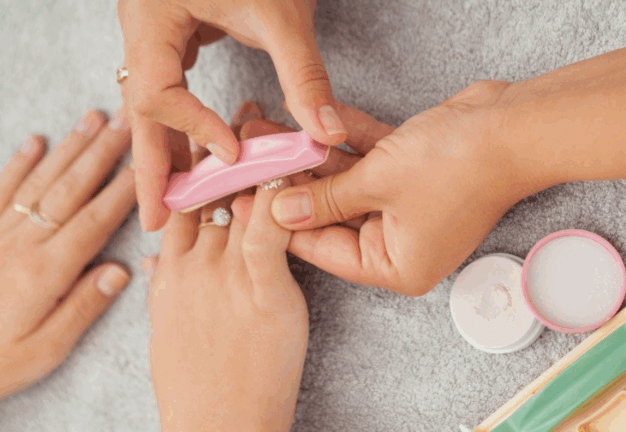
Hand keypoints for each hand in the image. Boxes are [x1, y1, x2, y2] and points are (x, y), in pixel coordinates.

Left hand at [0, 109, 134, 397]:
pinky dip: (18, 164)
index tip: (149, 164)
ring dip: (69, 148)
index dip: (125, 190)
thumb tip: (121, 271)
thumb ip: (83, 308)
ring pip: (40, 182)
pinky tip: (36, 142)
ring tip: (93, 119)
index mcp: (45, 272)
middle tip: (127, 122)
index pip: (95, 221)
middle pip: (70, 189)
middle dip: (103, 153)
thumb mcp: (45, 350)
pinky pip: (0, 191)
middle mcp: (22, 244)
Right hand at [117, 0, 347, 230]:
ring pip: (152, 103)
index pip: (159, 92)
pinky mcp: (174, 32)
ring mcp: (154, 30)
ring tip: (177, 201)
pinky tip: (198, 154)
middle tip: (158, 221)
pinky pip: (169, 88)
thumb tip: (325, 135)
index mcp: (151, 17)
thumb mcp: (283, 14)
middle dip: (151, 167)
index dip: (194, 130)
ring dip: (166, 150)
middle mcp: (142, 26)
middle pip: (140, 110)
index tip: (232, 158)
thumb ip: (304, 76)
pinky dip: (183, 124)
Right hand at [145, 103, 309, 431]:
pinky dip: (284, 196)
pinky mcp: (261, 290)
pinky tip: (298, 174)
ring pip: (240, 199)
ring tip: (280, 132)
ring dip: (262, 163)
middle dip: (228, 150)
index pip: (178, 201)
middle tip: (248, 116)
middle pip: (207, 189)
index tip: (209, 141)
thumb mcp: (170, 327)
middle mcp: (191, 264)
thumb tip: (162, 260)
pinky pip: (270, 227)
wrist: (217, 428)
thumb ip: (170, 285)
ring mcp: (224, 275)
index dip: (196, 167)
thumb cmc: (201, 385)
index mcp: (170, 270)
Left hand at [268, 81, 560, 294]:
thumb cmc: (459, 168)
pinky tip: (314, 122)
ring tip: (274, 133)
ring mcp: (409, 206)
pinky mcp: (414, 174)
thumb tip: (281, 210)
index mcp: (397, 265)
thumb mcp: (377, 185)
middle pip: (333, 215)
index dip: (282, 224)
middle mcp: (402, 241)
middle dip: (296, 182)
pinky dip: (348, 143)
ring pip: (349, 184)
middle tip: (256, 161)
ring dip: (316, 158)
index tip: (248, 201)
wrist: (514, 127)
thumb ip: (325, 200)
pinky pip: (371, 161)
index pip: (325, 249)